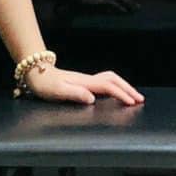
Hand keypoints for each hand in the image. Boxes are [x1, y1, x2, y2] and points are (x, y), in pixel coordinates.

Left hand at [25, 63, 143, 106]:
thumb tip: (91, 99)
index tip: (132, 103)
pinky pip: (105, 81)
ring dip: (123, 86)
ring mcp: (85, 79)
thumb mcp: (57, 92)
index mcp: (84, 83)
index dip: (121, 94)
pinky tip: (115, 91)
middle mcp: (87, 79)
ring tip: (133, 95)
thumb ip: (74, 94)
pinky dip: (115, 85)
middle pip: (114, 80)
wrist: (35, 72)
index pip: (108, 87)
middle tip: (140, 99)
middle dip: (128, 89)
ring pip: (110, 79)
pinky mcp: (82, 81)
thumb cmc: (44, 84)